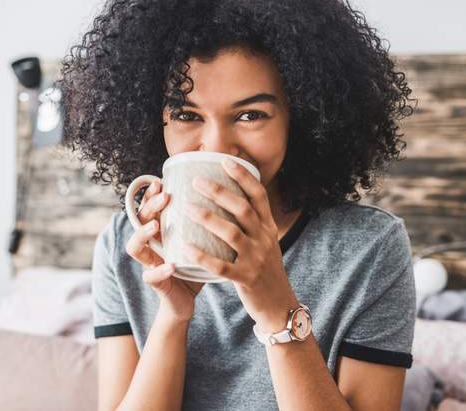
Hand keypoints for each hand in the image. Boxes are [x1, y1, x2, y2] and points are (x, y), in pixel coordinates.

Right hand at [126, 180, 204, 321]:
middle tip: (165, 197)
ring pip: (134, 247)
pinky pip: (151, 277)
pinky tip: (171, 266)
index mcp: (160, 232)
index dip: (151, 194)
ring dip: (143, 234)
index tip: (161, 180)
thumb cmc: (195, 265)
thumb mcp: (198, 240)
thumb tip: (226, 193)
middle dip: (150, 206)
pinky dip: (160, 271)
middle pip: (140, 220)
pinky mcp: (155, 283)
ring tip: (156, 226)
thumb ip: (204, 222)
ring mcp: (149, 263)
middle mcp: (150, 245)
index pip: (151, 208)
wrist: (186, 300)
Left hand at [181, 159, 299, 331]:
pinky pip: (222, 265)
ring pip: (232, 233)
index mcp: (268, 227)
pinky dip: (203, 256)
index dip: (243, 176)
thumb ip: (254, 222)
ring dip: (208, 218)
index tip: (225, 161)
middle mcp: (264, 239)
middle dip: (219, 192)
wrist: (279, 305)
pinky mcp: (245, 278)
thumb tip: (234, 196)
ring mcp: (256, 259)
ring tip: (187, 208)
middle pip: (243, 209)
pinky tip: (186, 248)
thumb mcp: (267, 241)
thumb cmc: (266, 270)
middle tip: (197, 181)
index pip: (259, 195)